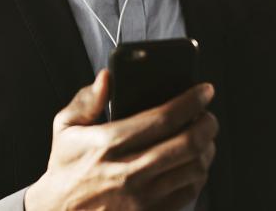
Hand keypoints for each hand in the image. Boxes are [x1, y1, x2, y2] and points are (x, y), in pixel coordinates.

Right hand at [25, 70, 217, 209]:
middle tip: (209, 115)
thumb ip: (87, 100)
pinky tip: (194, 163)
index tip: (205, 91)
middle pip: (187, 144)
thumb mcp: (65, 128)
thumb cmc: (66, 167)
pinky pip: (189, 193)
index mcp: (109, 143)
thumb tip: (108, 76)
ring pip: (194, 169)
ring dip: (207, 150)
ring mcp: (141, 198)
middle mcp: (128, 172)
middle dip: (207, 124)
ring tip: (204, 139)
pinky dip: (199, 175)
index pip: (163, 118)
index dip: (191, 101)